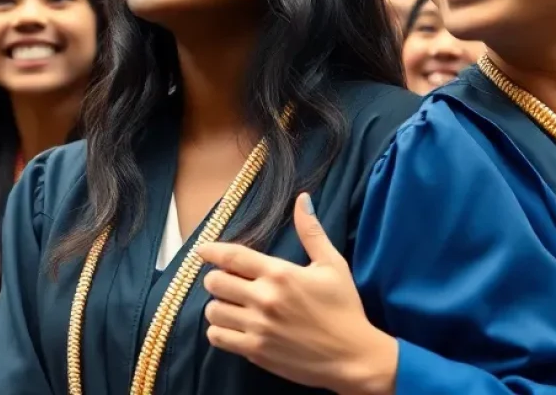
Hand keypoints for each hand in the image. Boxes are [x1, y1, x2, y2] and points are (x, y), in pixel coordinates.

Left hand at [198, 194, 397, 394]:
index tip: (202, 250)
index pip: (234, 257)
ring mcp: (258, 328)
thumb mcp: (332, 264)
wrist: (353, 356)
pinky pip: (219, 338)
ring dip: (217, 305)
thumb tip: (302, 199)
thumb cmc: (344, 307)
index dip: (212, 251)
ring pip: (214, 312)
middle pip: (216, 283)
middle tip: (226, 279)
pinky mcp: (256, 352)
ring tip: (230, 303)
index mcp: (280, 274)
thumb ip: (311, 231)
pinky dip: (219, 331)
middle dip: (216, 278)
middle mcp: (264, 299)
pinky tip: (232, 326)